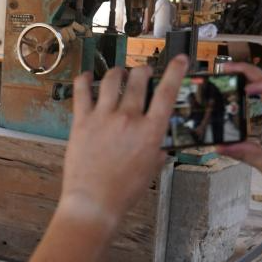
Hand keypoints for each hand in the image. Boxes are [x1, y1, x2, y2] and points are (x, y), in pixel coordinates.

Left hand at [59, 55, 187, 224]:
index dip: (175, 72)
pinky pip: (82, 91)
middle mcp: (128, 119)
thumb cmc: (124, 190)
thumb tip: (160, 143)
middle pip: (138, 80)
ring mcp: (104, 117)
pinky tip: (86, 77)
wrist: (94, 202)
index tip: (179, 59)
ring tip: (118, 73)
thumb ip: (157, 150)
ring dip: (117, 72)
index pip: (167, 93)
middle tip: (143, 71)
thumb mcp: (151, 169)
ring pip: (112, 79)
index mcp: (150, 132)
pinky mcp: (82, 121)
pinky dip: (84, 80)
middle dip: (143, 70)